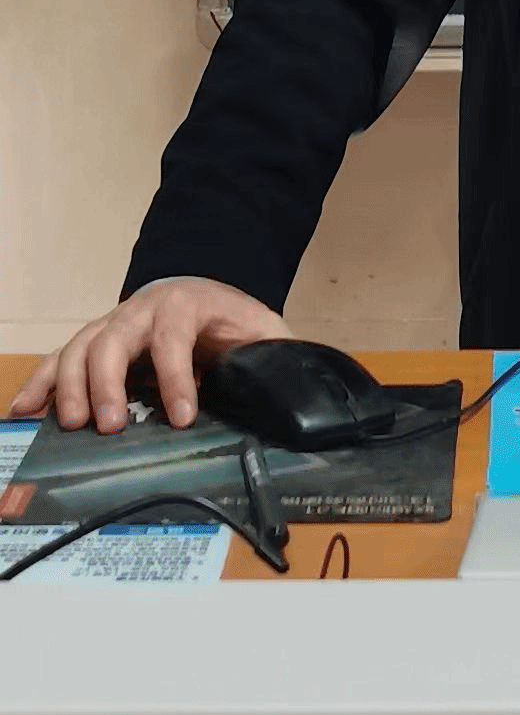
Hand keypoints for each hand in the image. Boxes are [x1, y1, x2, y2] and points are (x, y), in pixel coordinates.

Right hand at [6, 278, 295, 434]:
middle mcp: (141, 310)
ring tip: (69, 425)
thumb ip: (277, 356)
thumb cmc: (232, 318)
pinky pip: (60, 358)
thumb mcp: (264, 331)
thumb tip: (297, 391)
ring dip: (69, 386)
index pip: (175, 337)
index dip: (176, 376)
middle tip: (106, 426)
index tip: (183, 417)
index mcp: (187, 305)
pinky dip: (40, 383)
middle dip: (106, 383)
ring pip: (79, 347)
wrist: (204, 287)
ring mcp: (112, 324)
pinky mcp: (93, 342)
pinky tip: (24, 410)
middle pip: (113, 340)